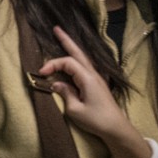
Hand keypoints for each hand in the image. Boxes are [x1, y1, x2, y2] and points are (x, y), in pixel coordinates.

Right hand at [39, 26, 150, 157]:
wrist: (116, 128)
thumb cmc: (96, 120)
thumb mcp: (75, 109)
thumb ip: (64, 93)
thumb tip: (56, 84)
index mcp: (88, 78)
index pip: (67, 63)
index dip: (53, 64)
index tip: (41, 74)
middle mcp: (93, 74)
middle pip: (78, 53)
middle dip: (66, 40)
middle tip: (56, 28)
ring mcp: (96, 79)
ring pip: (81, 58)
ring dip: (71, 48)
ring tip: (62, 38)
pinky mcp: (95, 85)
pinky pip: (83, 67)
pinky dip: (75, 59)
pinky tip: (71, 58)